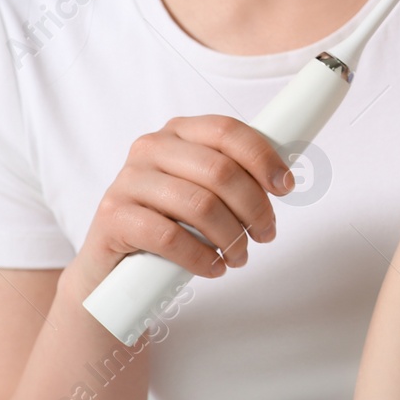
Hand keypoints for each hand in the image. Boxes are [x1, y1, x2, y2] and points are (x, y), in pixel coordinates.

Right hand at [71, 115, 295, 291]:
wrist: (113, 264)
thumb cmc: (169, 222)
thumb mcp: (201, 190)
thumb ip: (233, 176)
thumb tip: (283, 178)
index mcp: (178, 132)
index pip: (227, 131)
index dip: (263, 158)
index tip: (285, 187)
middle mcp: (150, 148)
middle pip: (219, 170)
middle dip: (254, 207)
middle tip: (265, 234)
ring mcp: (128, 181)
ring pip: (200, 205)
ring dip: (231, 238)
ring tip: (239, 256)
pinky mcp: (113, 217)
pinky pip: (169, 237)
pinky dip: (201, 257)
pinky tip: (213, 268)